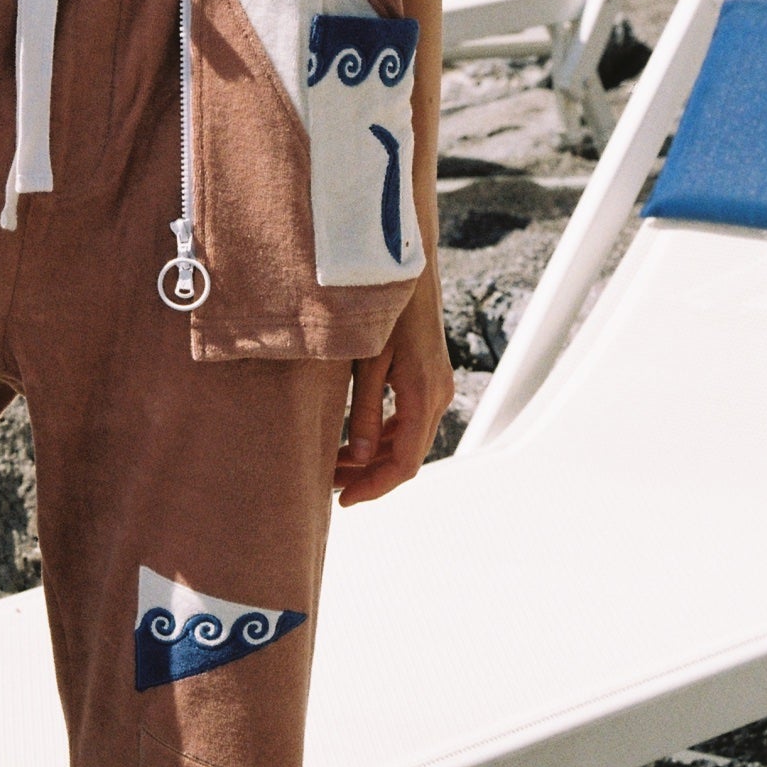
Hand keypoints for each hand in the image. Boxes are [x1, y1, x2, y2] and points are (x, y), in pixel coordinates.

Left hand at [335, 273, 453, 506]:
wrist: (406, 267)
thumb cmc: (383, 307)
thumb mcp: (367, 360)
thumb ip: (366, 410)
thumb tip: (362, 457)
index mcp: (422, 394)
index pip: (405, 463)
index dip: (375, 487)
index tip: (343, 499)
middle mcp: (437, 395)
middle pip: (408, 457)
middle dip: (370, 476)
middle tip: (329, 486)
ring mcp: (436, 387)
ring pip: (409, 441)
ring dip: (375, 458)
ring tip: (336, 466)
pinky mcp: (428, 378)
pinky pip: (409, 421)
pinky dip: (385, 437)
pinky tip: (356, 442)